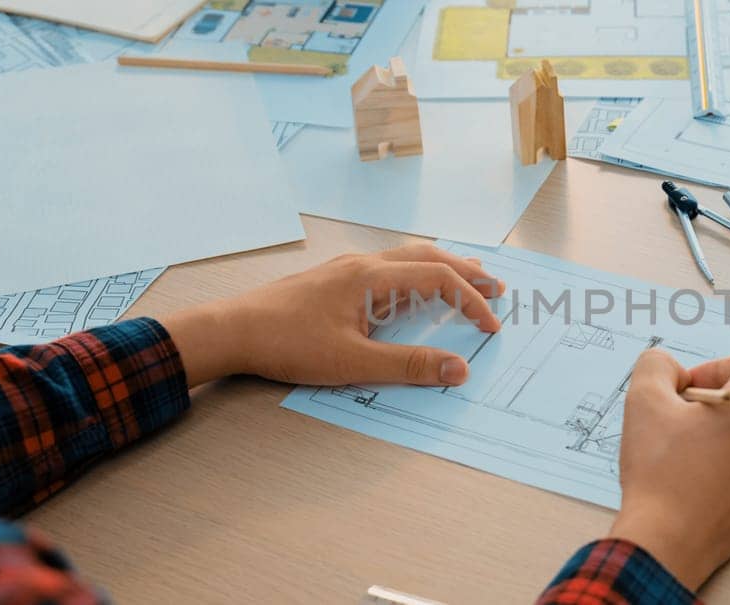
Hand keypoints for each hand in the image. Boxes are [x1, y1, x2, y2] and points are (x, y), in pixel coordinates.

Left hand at [159, 243, 504, 386]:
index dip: (472, 300)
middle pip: (428, 256)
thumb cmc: (287, 344)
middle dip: (466, 272)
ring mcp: (346, 268)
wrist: (233, 330)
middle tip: (496, 286)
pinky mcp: (333, 279)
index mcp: (372, 277)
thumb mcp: (353, 362)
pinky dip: (415, 273)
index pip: (439, 279)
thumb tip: (459, 369)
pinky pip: (388, 267)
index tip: (491, 325)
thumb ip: (409, 365)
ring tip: (466, 276)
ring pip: (406, 257)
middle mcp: (363, 264)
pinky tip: (412, 288)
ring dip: (441, 267)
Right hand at [607, 349, 729, 590]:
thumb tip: (672, 370)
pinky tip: (692, 481)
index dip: (714, 366)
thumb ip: (657, 365)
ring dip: (719, 434)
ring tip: (683, 454)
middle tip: (677, 421)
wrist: (666, 543)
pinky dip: (724, 465)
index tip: (686, 392)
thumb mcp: (644, 399)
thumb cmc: (659, 472)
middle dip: (714, 402)